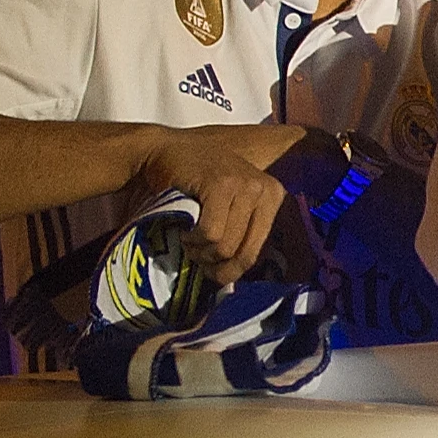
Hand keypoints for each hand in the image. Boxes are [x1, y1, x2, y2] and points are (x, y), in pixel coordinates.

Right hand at [130, 123, 306, 290]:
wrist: (165, 153)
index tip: (208, 268)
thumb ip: (239, 235)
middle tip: (194, 255)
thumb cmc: (195, 187)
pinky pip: (211, 233)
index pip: (255, 254)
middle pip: (242, 254)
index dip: (228, 271)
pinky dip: (193, 238)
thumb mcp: (229, 207)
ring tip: (188, 239)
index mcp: (273, 197)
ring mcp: (246, 183)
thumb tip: (234, 284)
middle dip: (213, 264)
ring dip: (199, 251)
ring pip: (225, 246)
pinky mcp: (223, 184)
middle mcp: (266, 189)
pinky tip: (185, 229)